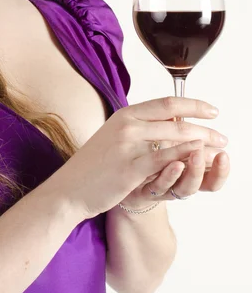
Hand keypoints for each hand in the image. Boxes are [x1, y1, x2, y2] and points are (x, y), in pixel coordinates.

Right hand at [52, 96, 228, 219]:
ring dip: (202, 143)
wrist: (70, 188)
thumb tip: (166, 121)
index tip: (212, 110)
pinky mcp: (130, 169)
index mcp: (124, 114)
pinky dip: (184, 158)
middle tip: (222, 136)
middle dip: (204, 128)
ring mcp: (128, 146)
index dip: (193, 105)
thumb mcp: (113, 136)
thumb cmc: (93, 165)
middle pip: (176, 120)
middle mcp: (127, 125)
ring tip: (217, 150)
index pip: (166, 103)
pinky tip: (197, 160)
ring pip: (174, 139)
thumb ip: (137, 126)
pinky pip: (164, 160)